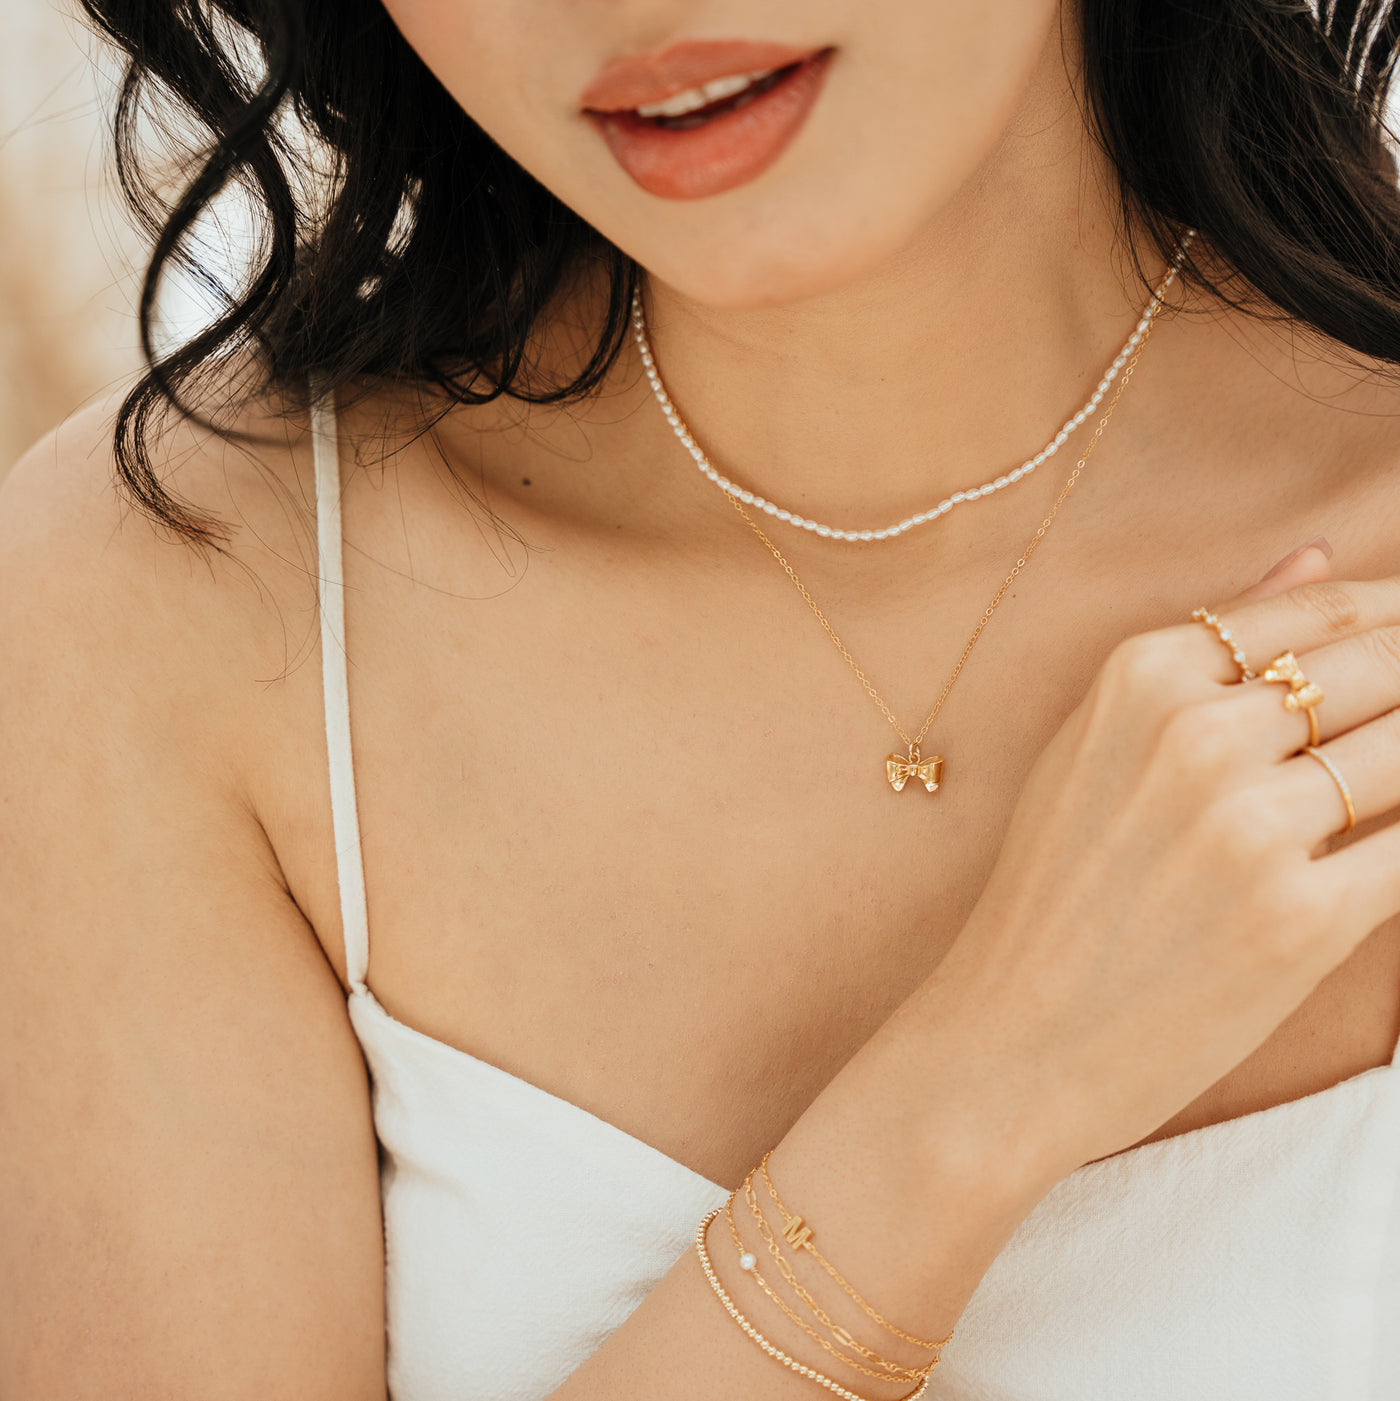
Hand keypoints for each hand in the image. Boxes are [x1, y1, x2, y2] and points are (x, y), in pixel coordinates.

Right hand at [927, 544, 1399, 1177]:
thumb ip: (1210, 647)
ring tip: (1392, 780)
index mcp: (1141, 676)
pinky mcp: (1300, 918)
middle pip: (1385, 667)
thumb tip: (1319, 555)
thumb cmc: (1051, 891)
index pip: (1323, 610)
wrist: (1013, 1036)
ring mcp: (1249, 824)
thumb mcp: (1096, 744)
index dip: (1399, 615)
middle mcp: (1197, 732)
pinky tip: (1397, 835)